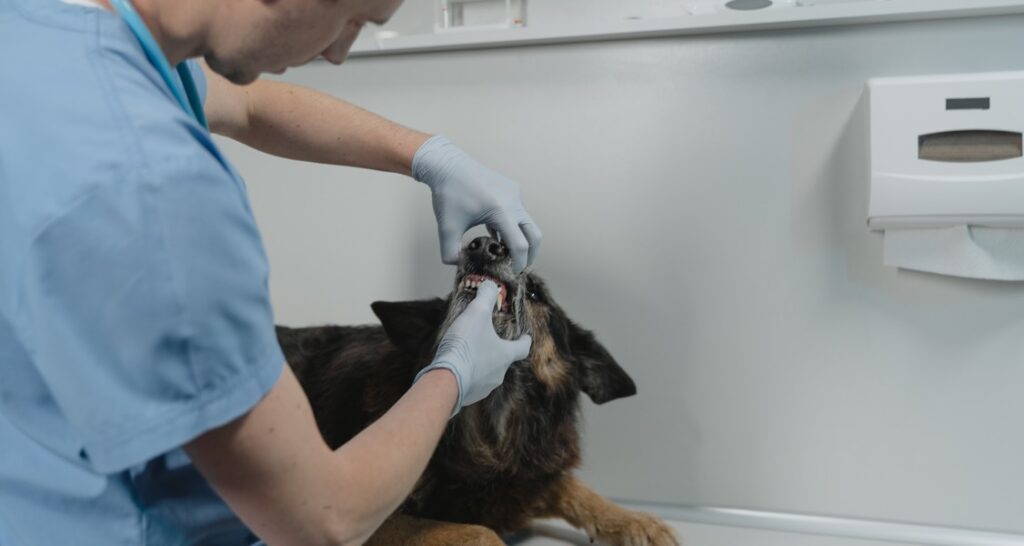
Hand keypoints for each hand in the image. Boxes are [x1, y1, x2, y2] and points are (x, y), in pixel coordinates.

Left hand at [413, 135, 541, 273]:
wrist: (448, 165)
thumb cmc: (448, 193)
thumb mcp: (446, 227)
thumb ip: (451, 252)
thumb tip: (460, 265)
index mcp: (500, 211)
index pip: (519, 245)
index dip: (519, 263)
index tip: (513, 274)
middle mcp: (513, 201)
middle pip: (534, 234)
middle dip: (530, 254)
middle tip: (520, 267)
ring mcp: (514, 193)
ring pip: (525, 223)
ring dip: (519, 238)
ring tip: (503, 252)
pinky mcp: (511, 189)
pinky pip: (518, 212)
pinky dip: (512, 226)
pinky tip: (496, 234)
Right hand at [414, 281, 531, 415]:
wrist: (446, 379)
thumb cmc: (466, 346)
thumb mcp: (477, 314)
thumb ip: (486, 297)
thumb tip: (491, 286)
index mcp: (505, 355)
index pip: (522, 348)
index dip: (524, 340)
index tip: (525, 337)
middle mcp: (499, 373)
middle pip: (504, 360)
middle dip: (496, 350)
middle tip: (487, 339)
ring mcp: (485, 387)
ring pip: (487, 373)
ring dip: (481, 363)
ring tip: (468, 353)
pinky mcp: (469, 395)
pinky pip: (472, 383)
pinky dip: (468, 374)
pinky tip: (457, 367)